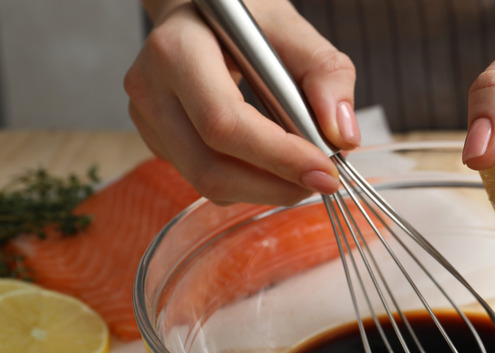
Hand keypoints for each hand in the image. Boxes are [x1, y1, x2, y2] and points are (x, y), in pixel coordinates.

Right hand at [124, 0, 359, 205]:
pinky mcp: (158, 142)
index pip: (224, 122)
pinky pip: (205, 181)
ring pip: (207, 182)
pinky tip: (274, 166)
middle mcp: (151, 89)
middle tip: (323, 181)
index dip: (278, 156)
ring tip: (304, 173)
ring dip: (266, 189)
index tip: (325, 169)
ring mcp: (148, 121)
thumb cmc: (246, 20)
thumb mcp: (293, 29)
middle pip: (211, 166)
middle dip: (275, 185)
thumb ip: (327, 74)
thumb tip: (342, 136)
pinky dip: (249, 183)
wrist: (202, 16)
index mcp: (177, 50)